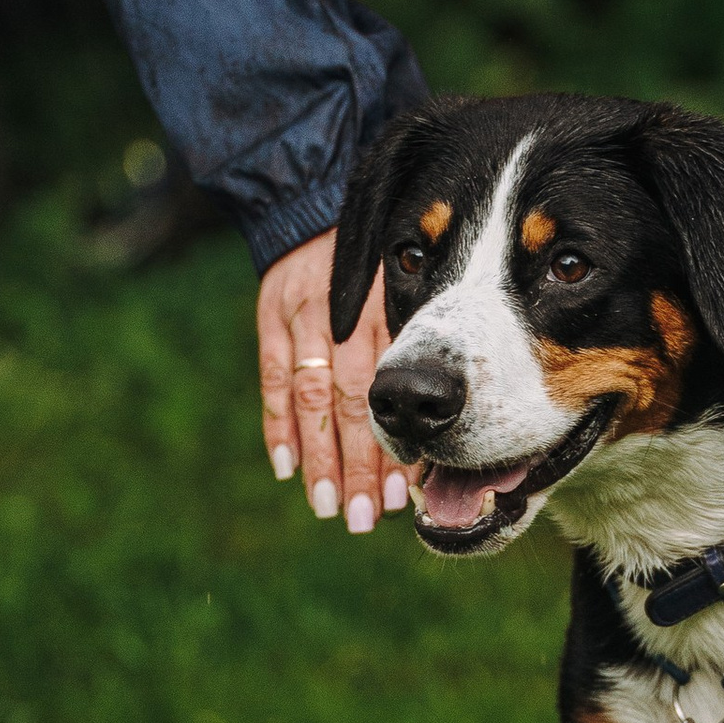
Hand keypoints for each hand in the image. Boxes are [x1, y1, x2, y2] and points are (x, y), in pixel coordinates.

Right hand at [257, 230, 401, 532]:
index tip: (411, 491)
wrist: (317, 205)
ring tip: (331, 507)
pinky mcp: (271, 315)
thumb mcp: (415, 289)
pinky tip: (287, 468)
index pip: (393, 389)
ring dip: (319, 457)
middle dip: (360, 463)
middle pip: (353, 400)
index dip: (398, 441)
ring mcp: (304, 315)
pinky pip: (272, 377)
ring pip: (312, 396)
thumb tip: (453, 427)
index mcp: (387, 309)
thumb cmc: (382, 261)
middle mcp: (347, 313)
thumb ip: (426, 347)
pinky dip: (279, 424)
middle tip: (369, 518)